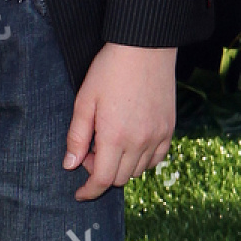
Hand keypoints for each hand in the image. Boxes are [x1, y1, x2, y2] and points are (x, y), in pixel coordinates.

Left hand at [63, 42, 175, 200]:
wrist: (145, 47)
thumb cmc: (109, 70)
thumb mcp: (84, 100)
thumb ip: (77, 136)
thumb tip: (70, 165)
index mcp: (115, 137)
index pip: (103, 180)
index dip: (89, 190)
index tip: (80, 193)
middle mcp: (139, 142)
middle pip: (120, 178)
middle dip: (102, 172)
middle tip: (91, 150)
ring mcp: (157, 137)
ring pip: (138, 170)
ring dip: (121, 166)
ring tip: (110, 141)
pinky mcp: (169, 130)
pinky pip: (156, 159)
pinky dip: (142, 159)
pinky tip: (131, 142)